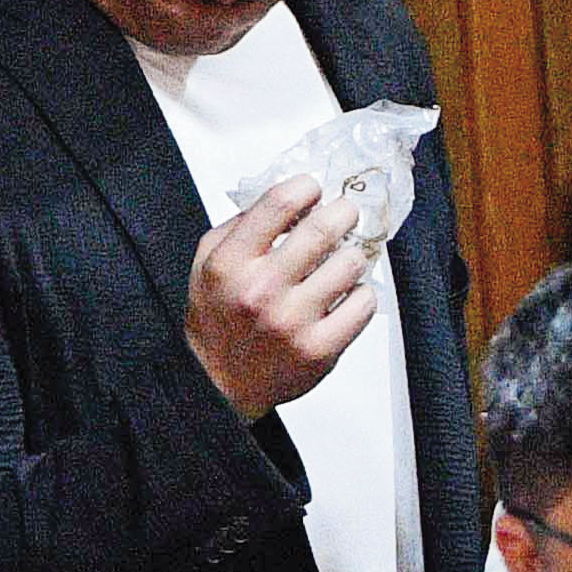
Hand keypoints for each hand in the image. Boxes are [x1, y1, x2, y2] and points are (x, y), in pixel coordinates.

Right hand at [185, 175, 378, 418]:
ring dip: (353, 255)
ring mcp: (293, 321)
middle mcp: (261, 290)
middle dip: (344, 213)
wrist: (218, 384)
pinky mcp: (320, 349)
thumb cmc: (217, 319)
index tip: (314, 190)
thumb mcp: (207, 262)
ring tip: (343, 259)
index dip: (306, 187)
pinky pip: (363, 305)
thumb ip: (242, 226)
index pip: (279, 203)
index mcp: (231, 263)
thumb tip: (289, 197)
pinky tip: (348, 294)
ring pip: (350, 264)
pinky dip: (362, 294)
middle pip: (323, 229)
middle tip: (346, 213)